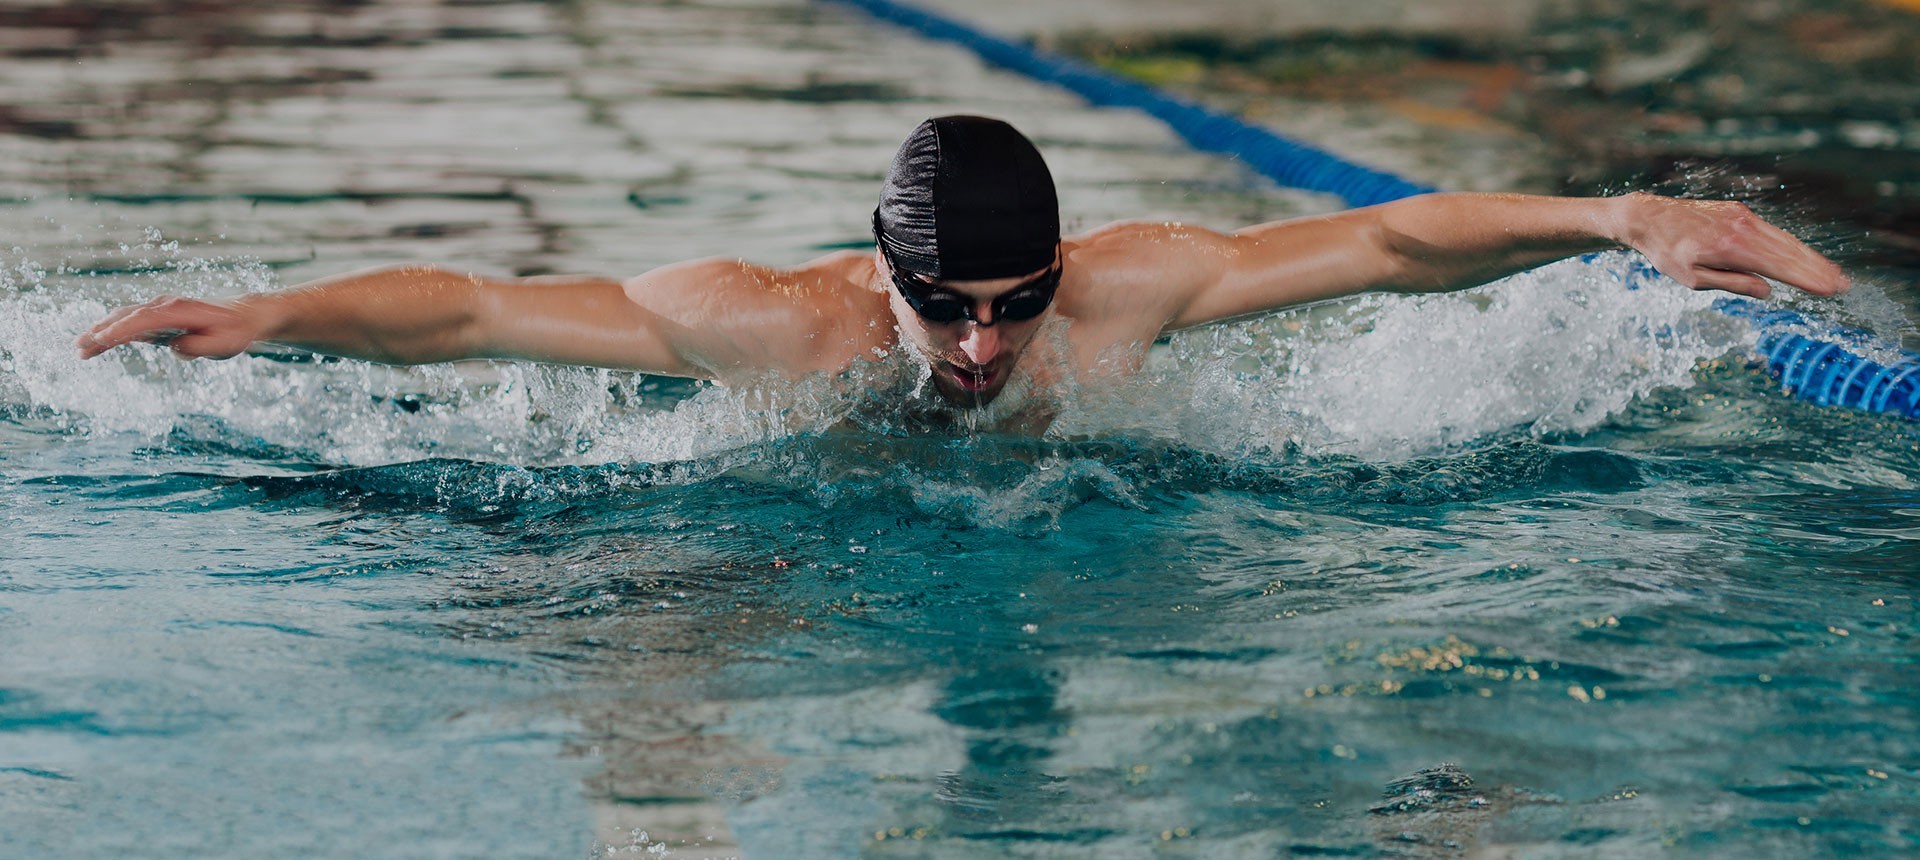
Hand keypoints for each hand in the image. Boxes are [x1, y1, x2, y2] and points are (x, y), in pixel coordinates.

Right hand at [75, 295, 267, 359]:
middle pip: (125, 317)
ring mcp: (158, 308)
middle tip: (78, 348)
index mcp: (179, 311)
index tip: (101, 340)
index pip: (144, 319)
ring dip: (100, 331)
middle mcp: (164, 305)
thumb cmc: (233, 332)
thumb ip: (200, 347)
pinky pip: (128, 322)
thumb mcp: (224, 345)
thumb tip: (175, 347)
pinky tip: (97, 344)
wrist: (241, 315)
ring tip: (79, 349)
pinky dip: (111, 331)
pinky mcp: (156, 316)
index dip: (122, 329)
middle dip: (101, 332)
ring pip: (122, 318)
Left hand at [1615, 193, 1849, 299]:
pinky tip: (1804, 257)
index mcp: (1732, 249)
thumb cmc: (1667, 253)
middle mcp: (1743, 229)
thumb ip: (1732, 283)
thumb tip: (1767, 291)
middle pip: (1790, 252)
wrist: (1649, 218)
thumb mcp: (1693, 279)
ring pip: (1784, 240)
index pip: (1780, 267)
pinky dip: (1791, 245)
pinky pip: (1772, 231)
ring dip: (1810, 257)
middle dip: (1818, 270)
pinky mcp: (1740, 212)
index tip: (1832, 290)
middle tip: (1843, 286)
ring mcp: (1743, 218)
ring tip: (1832, 273)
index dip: (1808, 279)